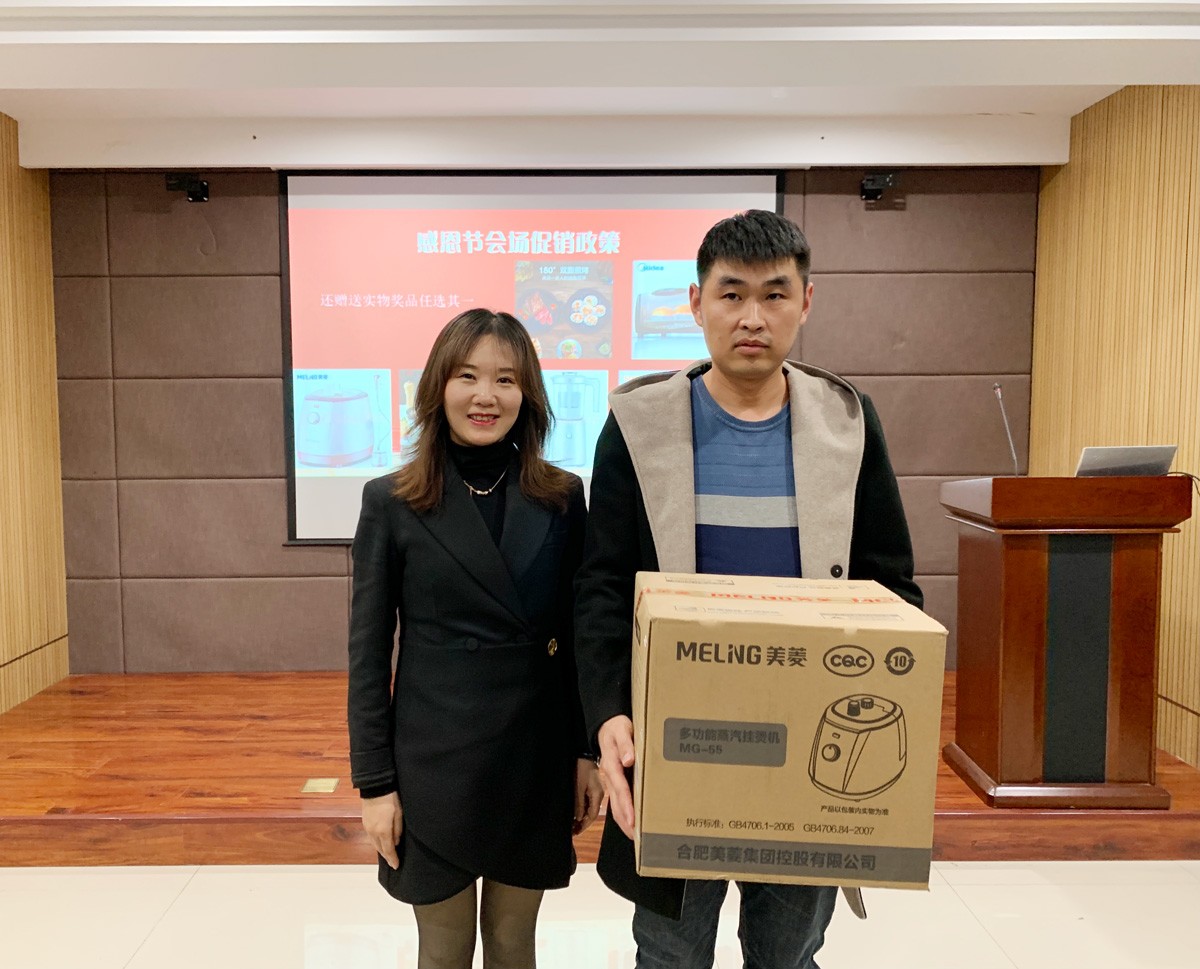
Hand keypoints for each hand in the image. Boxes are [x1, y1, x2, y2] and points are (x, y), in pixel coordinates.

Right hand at [362, 792, 401, 869]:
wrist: (375, 787)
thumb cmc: (390, 799)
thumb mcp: (399, 814)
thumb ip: (397, 830)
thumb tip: (396, 842)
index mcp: (383, 830)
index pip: (388, 850)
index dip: (392, 859)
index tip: (396, 866)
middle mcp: (373, 832)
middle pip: (380, 849)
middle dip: (387, 857)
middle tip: (393, 863)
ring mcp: (367, 828)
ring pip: (374, 844)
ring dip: (381, 851)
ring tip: (388, 855)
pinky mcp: (365, 823)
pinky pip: (371, 838)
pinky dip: (376, 843)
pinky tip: (380, 843)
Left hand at [573, 758, 603, 833]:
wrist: (583, 751)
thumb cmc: (580, 767)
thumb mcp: (578, 786)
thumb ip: (579, 803)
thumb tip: (578, 818)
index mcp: (598, 795)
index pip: (592, 816)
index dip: (583, 826)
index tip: (574, 833)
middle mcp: (599, 795)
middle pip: (591, 814)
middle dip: (582, 824)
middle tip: (572, 832)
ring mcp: (596, 791)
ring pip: (589, 809)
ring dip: (581, 817)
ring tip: (572, 825)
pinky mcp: (592, 787)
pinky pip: (588, 802)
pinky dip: (582, 809)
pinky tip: (576, 812)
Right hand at [597, 715, 636, 838]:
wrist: (608, 726)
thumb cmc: (617, 728)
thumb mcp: (622, 730)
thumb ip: (626, 744)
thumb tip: (629, 760)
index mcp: (612, 765)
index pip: (620, 789)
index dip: (626, 805)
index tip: (633, 820)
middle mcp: (609, 776)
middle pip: (616, 803)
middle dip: (625, 821)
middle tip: (636, 838)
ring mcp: (610, 781)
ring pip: (615, 805)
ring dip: (623, 821)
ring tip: (634, 836)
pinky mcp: (614, 783)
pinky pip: (616, 801)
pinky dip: (623, 813)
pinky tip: (631, 823)